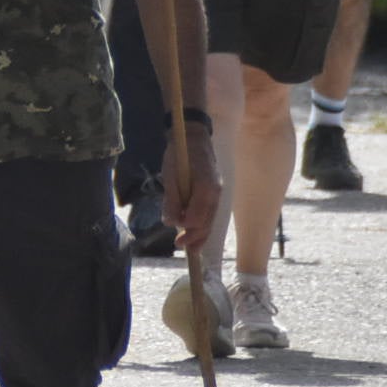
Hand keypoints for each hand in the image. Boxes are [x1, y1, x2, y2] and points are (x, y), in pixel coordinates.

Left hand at [164, 125, 220, 251]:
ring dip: (200, 235)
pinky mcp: (214, 193)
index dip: (186, 227)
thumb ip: (172, 200)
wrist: (194, 138)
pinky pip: (210, 213)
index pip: (197, 217)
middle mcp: (215, 193)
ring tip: (191, 248)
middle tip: (179, 245)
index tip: (175, 231)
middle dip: (194, 237)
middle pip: (206, 222)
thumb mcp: (171, 176)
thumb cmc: (180, 155)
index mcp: (206, 188)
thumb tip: (170, 222)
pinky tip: (195, 233)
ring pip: (210, 220)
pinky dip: (203, 224)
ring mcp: (217, 193)